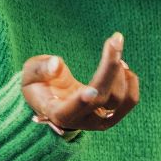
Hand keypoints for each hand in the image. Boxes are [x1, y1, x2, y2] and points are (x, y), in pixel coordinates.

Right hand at [21, 32, 139, 132]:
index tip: (90, 91)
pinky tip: (120, 65)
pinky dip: (130, 80)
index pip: (69, 112)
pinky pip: (130, 100)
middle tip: (115, 39)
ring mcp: (98, 121)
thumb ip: (40, 69)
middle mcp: (80, 121)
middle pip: (101, 98)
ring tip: (113, 49)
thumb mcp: (29, 73)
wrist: (51, 97)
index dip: (80, 102)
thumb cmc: (38, 83)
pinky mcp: (112, 115)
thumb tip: (56, 64)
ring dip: (120, 71)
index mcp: (56, 113)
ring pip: (119, 98)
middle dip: (109, 67)